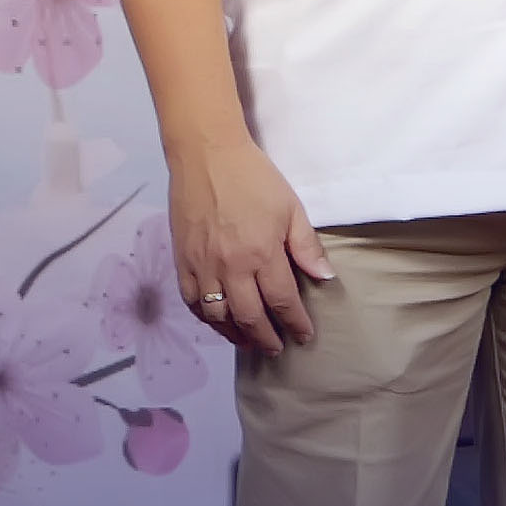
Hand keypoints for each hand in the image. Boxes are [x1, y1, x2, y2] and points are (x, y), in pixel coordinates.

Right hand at [168, 131, 330, 355]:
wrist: (206, 156)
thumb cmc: (254, 178)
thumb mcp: (291, 208)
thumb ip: (306, 246)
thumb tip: (324, 278)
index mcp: (262, 254)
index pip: (282, 301)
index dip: (295, 323)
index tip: (305, 336)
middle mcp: (230, 267)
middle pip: (249, 316)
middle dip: (266, 338)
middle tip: (278, 349)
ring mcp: (202, 267)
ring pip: (217, 316)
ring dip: (235, 335)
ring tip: (250, 342)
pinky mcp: (181, 262)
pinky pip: (192, 302)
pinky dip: (206, 318)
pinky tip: (218, 322)